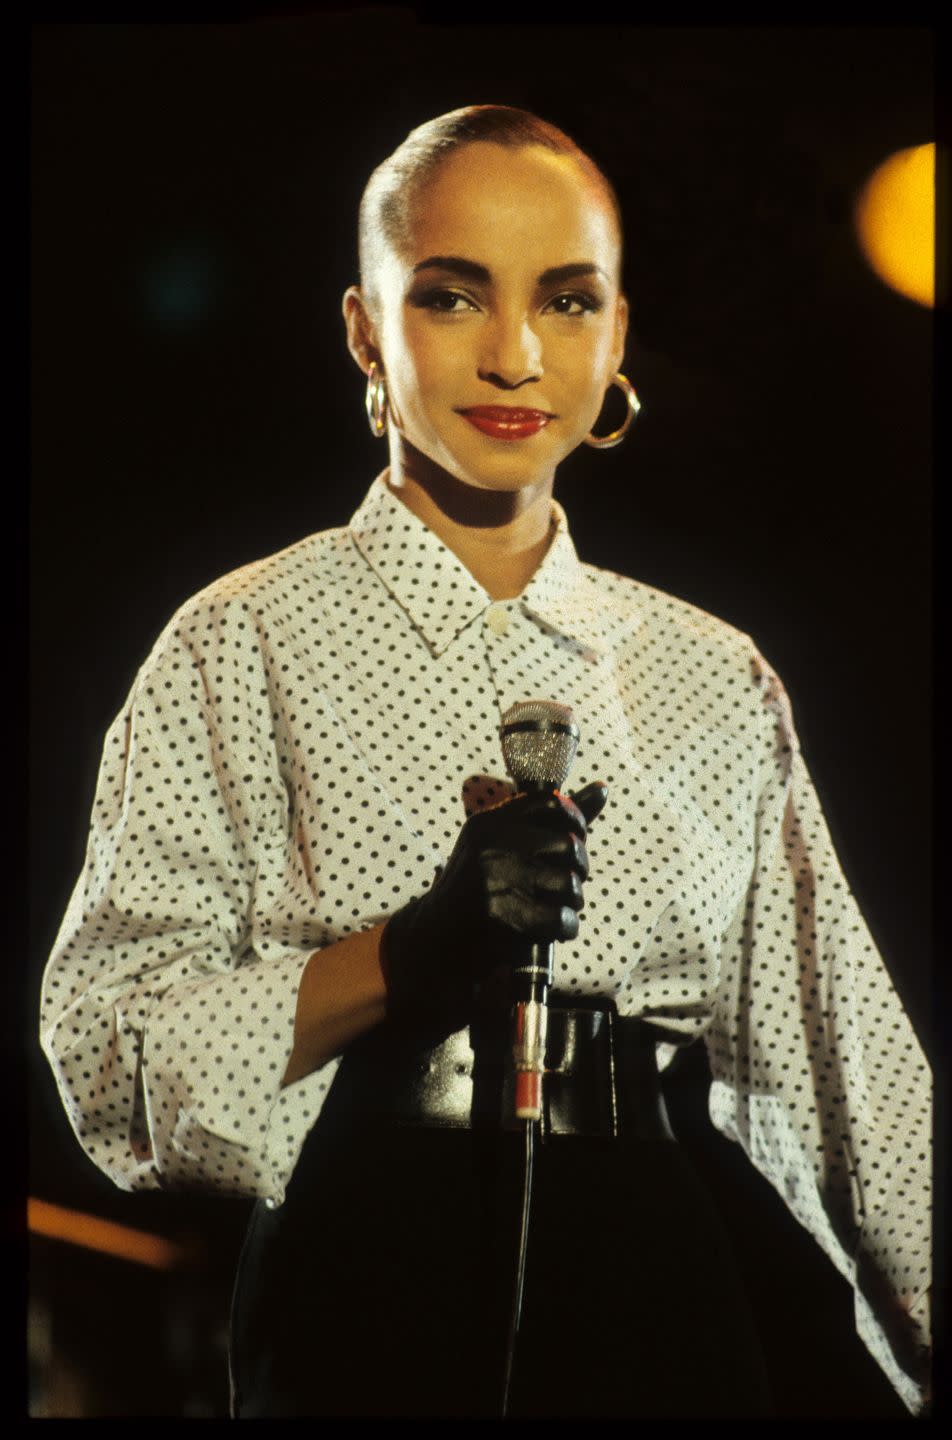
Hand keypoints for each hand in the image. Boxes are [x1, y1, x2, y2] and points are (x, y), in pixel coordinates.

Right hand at [380, 781, 608, 1044]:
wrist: (433, 940)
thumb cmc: (476, 892)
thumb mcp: (501, 847)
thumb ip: (551, 821)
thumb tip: (603, 789)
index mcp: (489, 822)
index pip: (551, 803)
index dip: (576, 820)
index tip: (576, 840)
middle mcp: (491, 843)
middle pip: (568, 845)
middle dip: (580, 868)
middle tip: (570, 885)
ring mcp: (494, 877)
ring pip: (569, 883)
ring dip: (574, 902)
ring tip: (560, 908)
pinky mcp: (500, 914)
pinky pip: (561, 917)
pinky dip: (567, 927)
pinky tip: (556, 930)